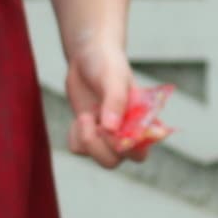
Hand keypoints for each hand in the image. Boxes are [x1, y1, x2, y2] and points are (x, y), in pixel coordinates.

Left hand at [66, 39, 136, 168]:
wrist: (88, 56)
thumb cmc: (107, 63)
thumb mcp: (112, 77)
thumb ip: (114, 101)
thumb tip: (110, 129)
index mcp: (143, 121)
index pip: (140, 152)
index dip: (123, 149)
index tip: (110, 128)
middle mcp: (127, 133)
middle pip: (114, 161)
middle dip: (98, 147)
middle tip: (89, 120)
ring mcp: (108, 136)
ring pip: (95, 158)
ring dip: (86, 138)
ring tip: (86, 115)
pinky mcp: (89, 134)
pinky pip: (78, 149)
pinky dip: (75, 135)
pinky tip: (81, 118)